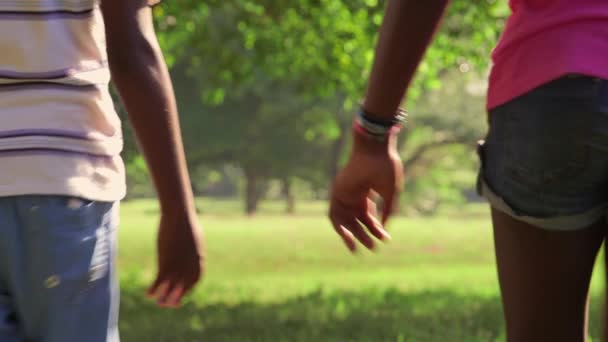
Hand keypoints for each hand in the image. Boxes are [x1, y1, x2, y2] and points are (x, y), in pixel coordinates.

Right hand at [147, 213, 204, 306]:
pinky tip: (148, 294)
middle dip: (175, 299)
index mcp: (198, 262)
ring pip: (170, 290)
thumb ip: (193, 250)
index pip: (194, 282)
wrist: (179, 216)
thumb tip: (192, 250)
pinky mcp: (166, 264)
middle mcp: (190, 268)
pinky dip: (153, 289)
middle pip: (183, 290)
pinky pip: (159, 282)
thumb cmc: (186, 224)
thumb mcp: (194, 239)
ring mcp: (178, 267)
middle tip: (168, 304)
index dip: (187, 290)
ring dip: (163, 299)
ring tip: (157, 302)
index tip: (180, 294)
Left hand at [329, 132, 403, 251]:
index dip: (377, 229)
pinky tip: (348, 238)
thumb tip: (384, 228)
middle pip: (357, 221)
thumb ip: (387, 211)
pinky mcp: (337, 193)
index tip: (385, 239)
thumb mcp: (390, 193)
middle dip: (365, 235)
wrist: (375, 150)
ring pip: (345, 220)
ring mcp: (345, 194)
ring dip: (351, 235)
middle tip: (374, 248)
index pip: (369, 216)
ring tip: (359, 248)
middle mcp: (354, 195)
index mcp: (367, 193)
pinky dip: (339, 227)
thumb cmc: (385, 168)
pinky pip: (333, 215)